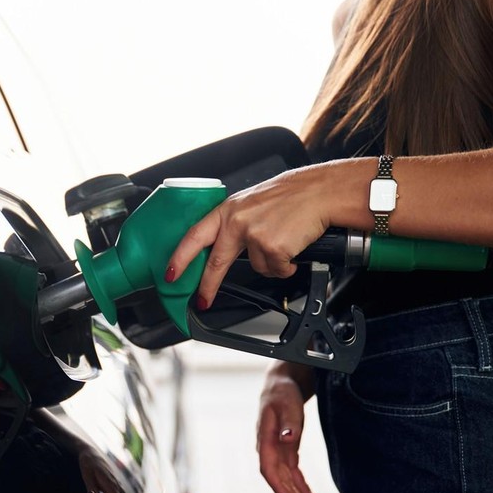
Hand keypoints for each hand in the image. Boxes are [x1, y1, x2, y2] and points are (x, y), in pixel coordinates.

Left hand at [167, 166, 332, 307]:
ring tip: (283, 241)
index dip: (180, 257)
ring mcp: (254, 236)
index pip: (195, 236)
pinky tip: (293, 248)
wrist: (320, 192)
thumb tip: (221, 246)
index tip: (171, 273)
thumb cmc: (291, 195)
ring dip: (271, 262)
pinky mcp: (273, 249)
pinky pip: (276, 271)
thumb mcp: (252, 202)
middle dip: (207, 286)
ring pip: (256, 268)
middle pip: (215, 263)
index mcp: (228, 210)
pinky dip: (286, 266)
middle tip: (202, 300)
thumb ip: (234, 223)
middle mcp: (237, 222)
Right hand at [256, 362, 318, 492]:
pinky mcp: (288, 452)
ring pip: (286, 481)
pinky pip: (294, 475)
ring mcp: (278, 452)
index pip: (269, 470)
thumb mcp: (287, 404)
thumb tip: (288, 439)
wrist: (281, 384)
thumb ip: (288, 423)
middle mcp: (269, 450)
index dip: (280, 488)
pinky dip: (302, 489)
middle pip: (279, 481)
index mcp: (265, 440)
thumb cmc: (282, 393)